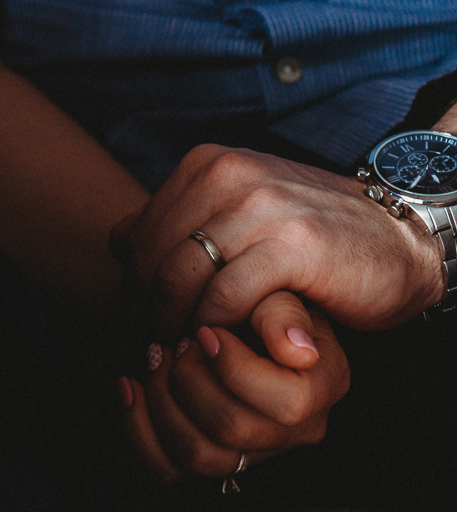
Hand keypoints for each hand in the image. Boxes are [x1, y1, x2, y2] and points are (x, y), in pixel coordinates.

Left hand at [112, 143, 444, 338]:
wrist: (395, 240)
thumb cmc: (308, 234)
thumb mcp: (238, 211)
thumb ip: (180, 220)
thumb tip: (115, 241)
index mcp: (209, 163)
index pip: (140, 229)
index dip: (132, 281)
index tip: (141, 317)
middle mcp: (230, 175)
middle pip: (153, 254)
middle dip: (148, 306)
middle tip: (157, 341)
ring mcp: (261, 207)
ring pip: (181, 276)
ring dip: (175, 322)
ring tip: (183, 348)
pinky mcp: (291, 247)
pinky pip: (225, 297)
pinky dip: (213, 328)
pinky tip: (220, 344)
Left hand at [120, 293, 348, 482]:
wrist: (237, 310)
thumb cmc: (262, 295)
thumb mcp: (277, 293)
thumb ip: (283, 314)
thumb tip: (297, 351)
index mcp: (321, 390)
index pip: (285, 405)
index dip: (234, 368)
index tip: (204, 330)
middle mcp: (293, 432)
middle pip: (232, 430)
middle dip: (189, 379)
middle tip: (175, 341)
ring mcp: (251, 452)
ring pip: (197, 455)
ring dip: (161, 399)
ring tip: (155, 355)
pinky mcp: (210, 456)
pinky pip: (167, 467)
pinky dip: (137, 426)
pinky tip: (128, 383)